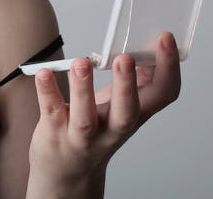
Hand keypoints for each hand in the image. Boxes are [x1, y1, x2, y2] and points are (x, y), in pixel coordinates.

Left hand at [27, 32, 180, 196]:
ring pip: (85, 118)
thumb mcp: (121, 107)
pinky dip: (48, 92)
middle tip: (126, 58)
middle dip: (127, 85)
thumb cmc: (97, 130)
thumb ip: (134, 82)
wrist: (68, 173)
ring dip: (84, 90)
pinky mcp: (55, 135)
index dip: (169, 68)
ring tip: (81, 62)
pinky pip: (52, 111)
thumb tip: (144, 44)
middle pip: (126, 112)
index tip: (165, 39)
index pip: (162, 95)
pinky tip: (44, 73)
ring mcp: (83, 136)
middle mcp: (112, 129)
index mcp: (135, 115)